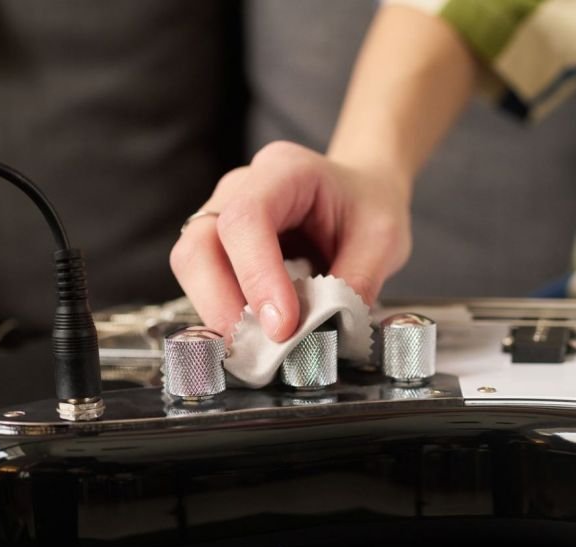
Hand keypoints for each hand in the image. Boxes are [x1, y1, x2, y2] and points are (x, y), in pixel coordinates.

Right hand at [170, 141, 411, 341]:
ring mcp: (220, 215)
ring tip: (258, 347)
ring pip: (192, 265)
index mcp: (284, 170)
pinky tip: (253, 336)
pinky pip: (203, 282)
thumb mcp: (383, 240)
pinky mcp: (217, 247)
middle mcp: (239, 188)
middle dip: (223, 303)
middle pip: (199, 243)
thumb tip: (324, 333)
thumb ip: (357, 282)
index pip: (247, 218)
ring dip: (218, 312)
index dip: (257, 276)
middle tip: (260, 348)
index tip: (283, 326)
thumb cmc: (366, 206)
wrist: (358, 195)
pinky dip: (223, 313)